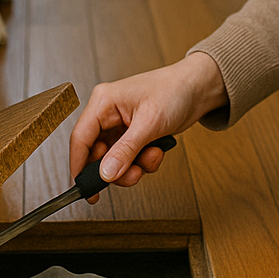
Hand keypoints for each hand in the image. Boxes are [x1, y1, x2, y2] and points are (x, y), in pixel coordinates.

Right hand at [68, 52, 227, 201]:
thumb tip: (105, 173)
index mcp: (103, 102)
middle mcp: (108, 113)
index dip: (79, 166)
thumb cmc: (175, 90)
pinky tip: (157, 151)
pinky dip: (143, 161)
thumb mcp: (149, 123)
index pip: (80, 138)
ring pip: (114, 160)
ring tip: (152, 157)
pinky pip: (129, 158)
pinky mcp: (133, 134)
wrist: (199, 87)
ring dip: (133, 166)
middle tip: (134, 175)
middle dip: (116, 169)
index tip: (84, 190)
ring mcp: (120, 125)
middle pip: (97, 154)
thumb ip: (125, 151)